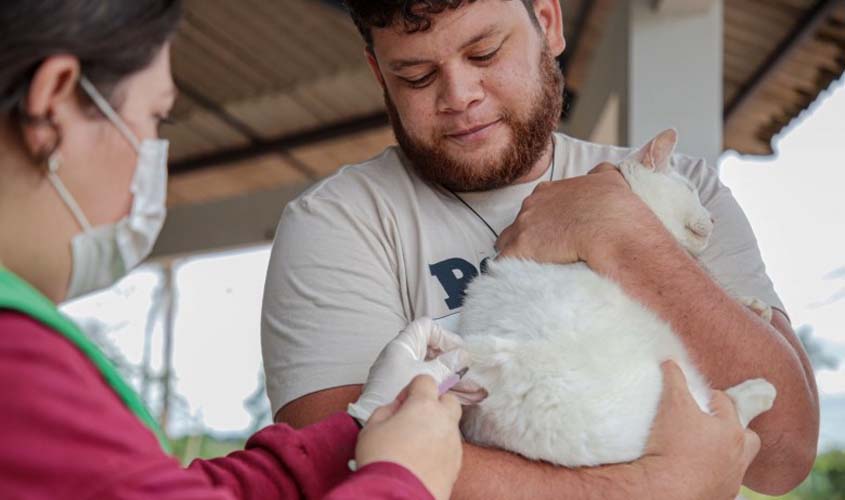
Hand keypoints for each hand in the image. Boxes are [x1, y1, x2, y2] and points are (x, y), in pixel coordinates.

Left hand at [348, 318, 470, 422]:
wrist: (370, 418)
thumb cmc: (396, 391)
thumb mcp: (427, 376)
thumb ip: (447, 364)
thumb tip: (463, 355)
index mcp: (404, 345)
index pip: (426, 328)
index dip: (444, 336)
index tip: (459, 351)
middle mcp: (404, 356)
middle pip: (433, 350)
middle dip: (454, 362)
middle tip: (469, 372)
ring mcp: (405, 373)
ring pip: (435, 370)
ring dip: (454, 379)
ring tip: (477, 391)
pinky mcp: (407, 390)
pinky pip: (431, 384)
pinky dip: (446, 389)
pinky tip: (467, 398)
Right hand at [355, 375, 462, 499]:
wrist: (398, 495)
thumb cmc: (383, 461)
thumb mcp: (371, 427)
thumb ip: (386, 410)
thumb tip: (397, 408)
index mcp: (424, 406)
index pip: (426, 381)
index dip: (411, 388)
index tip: (401, 403)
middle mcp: (444, 421)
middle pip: (449, 400)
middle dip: (434, 404)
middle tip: (414, 418)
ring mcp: (453, 443)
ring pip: (450, 426)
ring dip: (437, 428)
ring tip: (415, 444)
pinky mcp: (457, 464)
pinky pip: (450, 448)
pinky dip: (440, 449)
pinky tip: (422, 460)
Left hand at [496, 163, 659, 265]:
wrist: (612, 231)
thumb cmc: (614, 209)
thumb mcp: (610, 179)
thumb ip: (600, 173)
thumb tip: (600, 172)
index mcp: (549, 192)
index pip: (536, 206)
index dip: (542, 221)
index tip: (551, 232)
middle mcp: (531, 206)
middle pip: (519, 224)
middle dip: (528, 237)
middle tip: (543, 253)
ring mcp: (523, 227)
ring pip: (507, 242)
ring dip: (516, 254)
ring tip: (527, 270)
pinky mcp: (520, 250)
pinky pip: (504, 263)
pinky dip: (509, 272)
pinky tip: (517, 282)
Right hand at [639, 361, 760, 499]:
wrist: (664, 490)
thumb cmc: (673, 446)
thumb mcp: (672, 405)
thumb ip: (674, 380)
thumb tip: (671, 362)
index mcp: (731, 432)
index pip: (725, 404)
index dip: (709, 396)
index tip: (697, 396)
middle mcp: (737, 458)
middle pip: (749, 438)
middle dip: (736, 429)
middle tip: (714, 426)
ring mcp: (730, 481)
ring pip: (737, 464)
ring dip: (725, 455)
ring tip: (706, 451)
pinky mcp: (718, 498)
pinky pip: (722, 483)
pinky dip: (713, 476)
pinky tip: (696, 472)